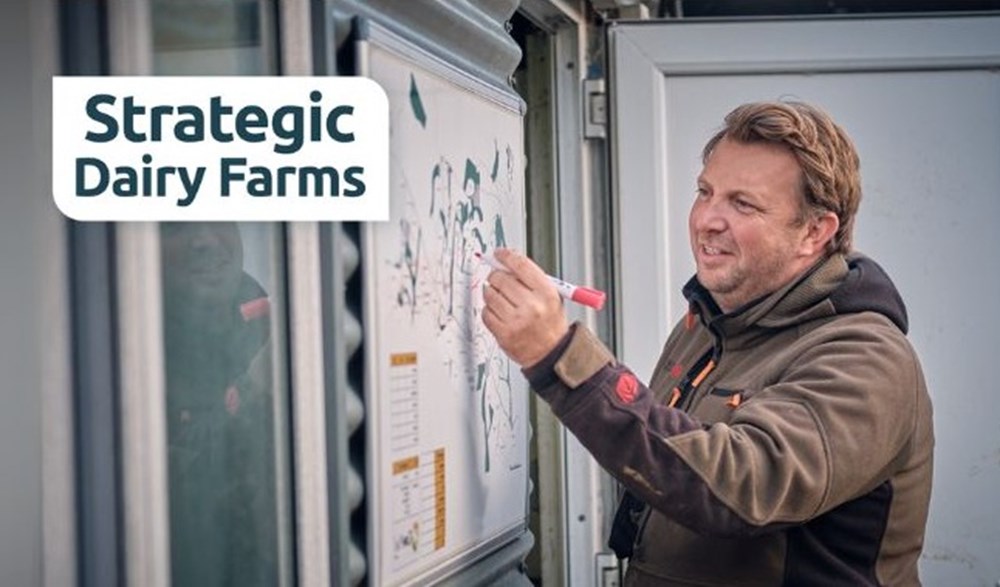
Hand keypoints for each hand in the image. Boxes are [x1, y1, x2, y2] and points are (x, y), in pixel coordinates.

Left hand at [481, 248, 569, 367]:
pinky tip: (499, 312)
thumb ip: (530, 279)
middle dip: (496, 275)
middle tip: (497, 278)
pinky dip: (489, 310)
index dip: (506, 256)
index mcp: (546, 293)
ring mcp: (516, 320)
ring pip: (490, 294)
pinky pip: (486, 313)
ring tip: (500, 298)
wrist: (552, 352)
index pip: (520, 265)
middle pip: (501, 278)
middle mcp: (532, 306)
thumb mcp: (551, 296)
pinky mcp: (504, 333)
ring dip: (491, 292)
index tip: (499, 254)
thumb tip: (506, 262)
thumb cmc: (550, 322)